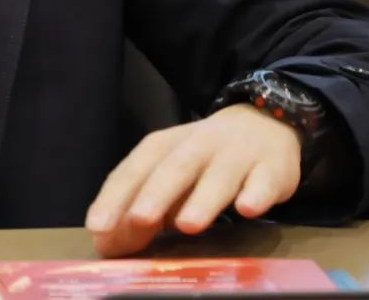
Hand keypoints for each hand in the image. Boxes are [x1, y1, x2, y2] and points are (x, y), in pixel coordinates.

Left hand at [85, 104, 301, 256]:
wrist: (261, 124)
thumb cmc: (203, 160)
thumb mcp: (169, 176)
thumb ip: (142, 208)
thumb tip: (108, 243)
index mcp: (164, 146)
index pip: (135, 169)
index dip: (116, 197)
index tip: (97, 227)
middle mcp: (197, 146)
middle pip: (173, 168)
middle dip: (155, 194)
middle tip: (138, 220)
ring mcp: (236, 155)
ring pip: (218, 176)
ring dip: (202, 199)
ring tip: (188, 225)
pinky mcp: (271, 169)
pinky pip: (264, 181)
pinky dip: (256, 194)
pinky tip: (248, 209)